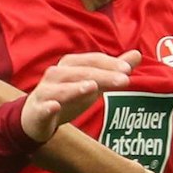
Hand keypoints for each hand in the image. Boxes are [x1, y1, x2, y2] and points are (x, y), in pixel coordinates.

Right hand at [22, 49, 140, 143]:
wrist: (35, 118)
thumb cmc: (66, 97)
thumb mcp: (92, 83)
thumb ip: (112, 70)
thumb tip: (137, 55)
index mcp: (70, 65)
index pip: (92, 61)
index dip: (109, 64)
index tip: (128, 71)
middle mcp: (57, 74)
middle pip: (81, 73)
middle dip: (102, 76)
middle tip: (124, 81)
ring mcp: (45, 92)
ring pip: (61, 88)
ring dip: (75, 88)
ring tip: (92, 88)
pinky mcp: (37, 111)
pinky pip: (43, 108)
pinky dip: (48, 107)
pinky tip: (54, 107)